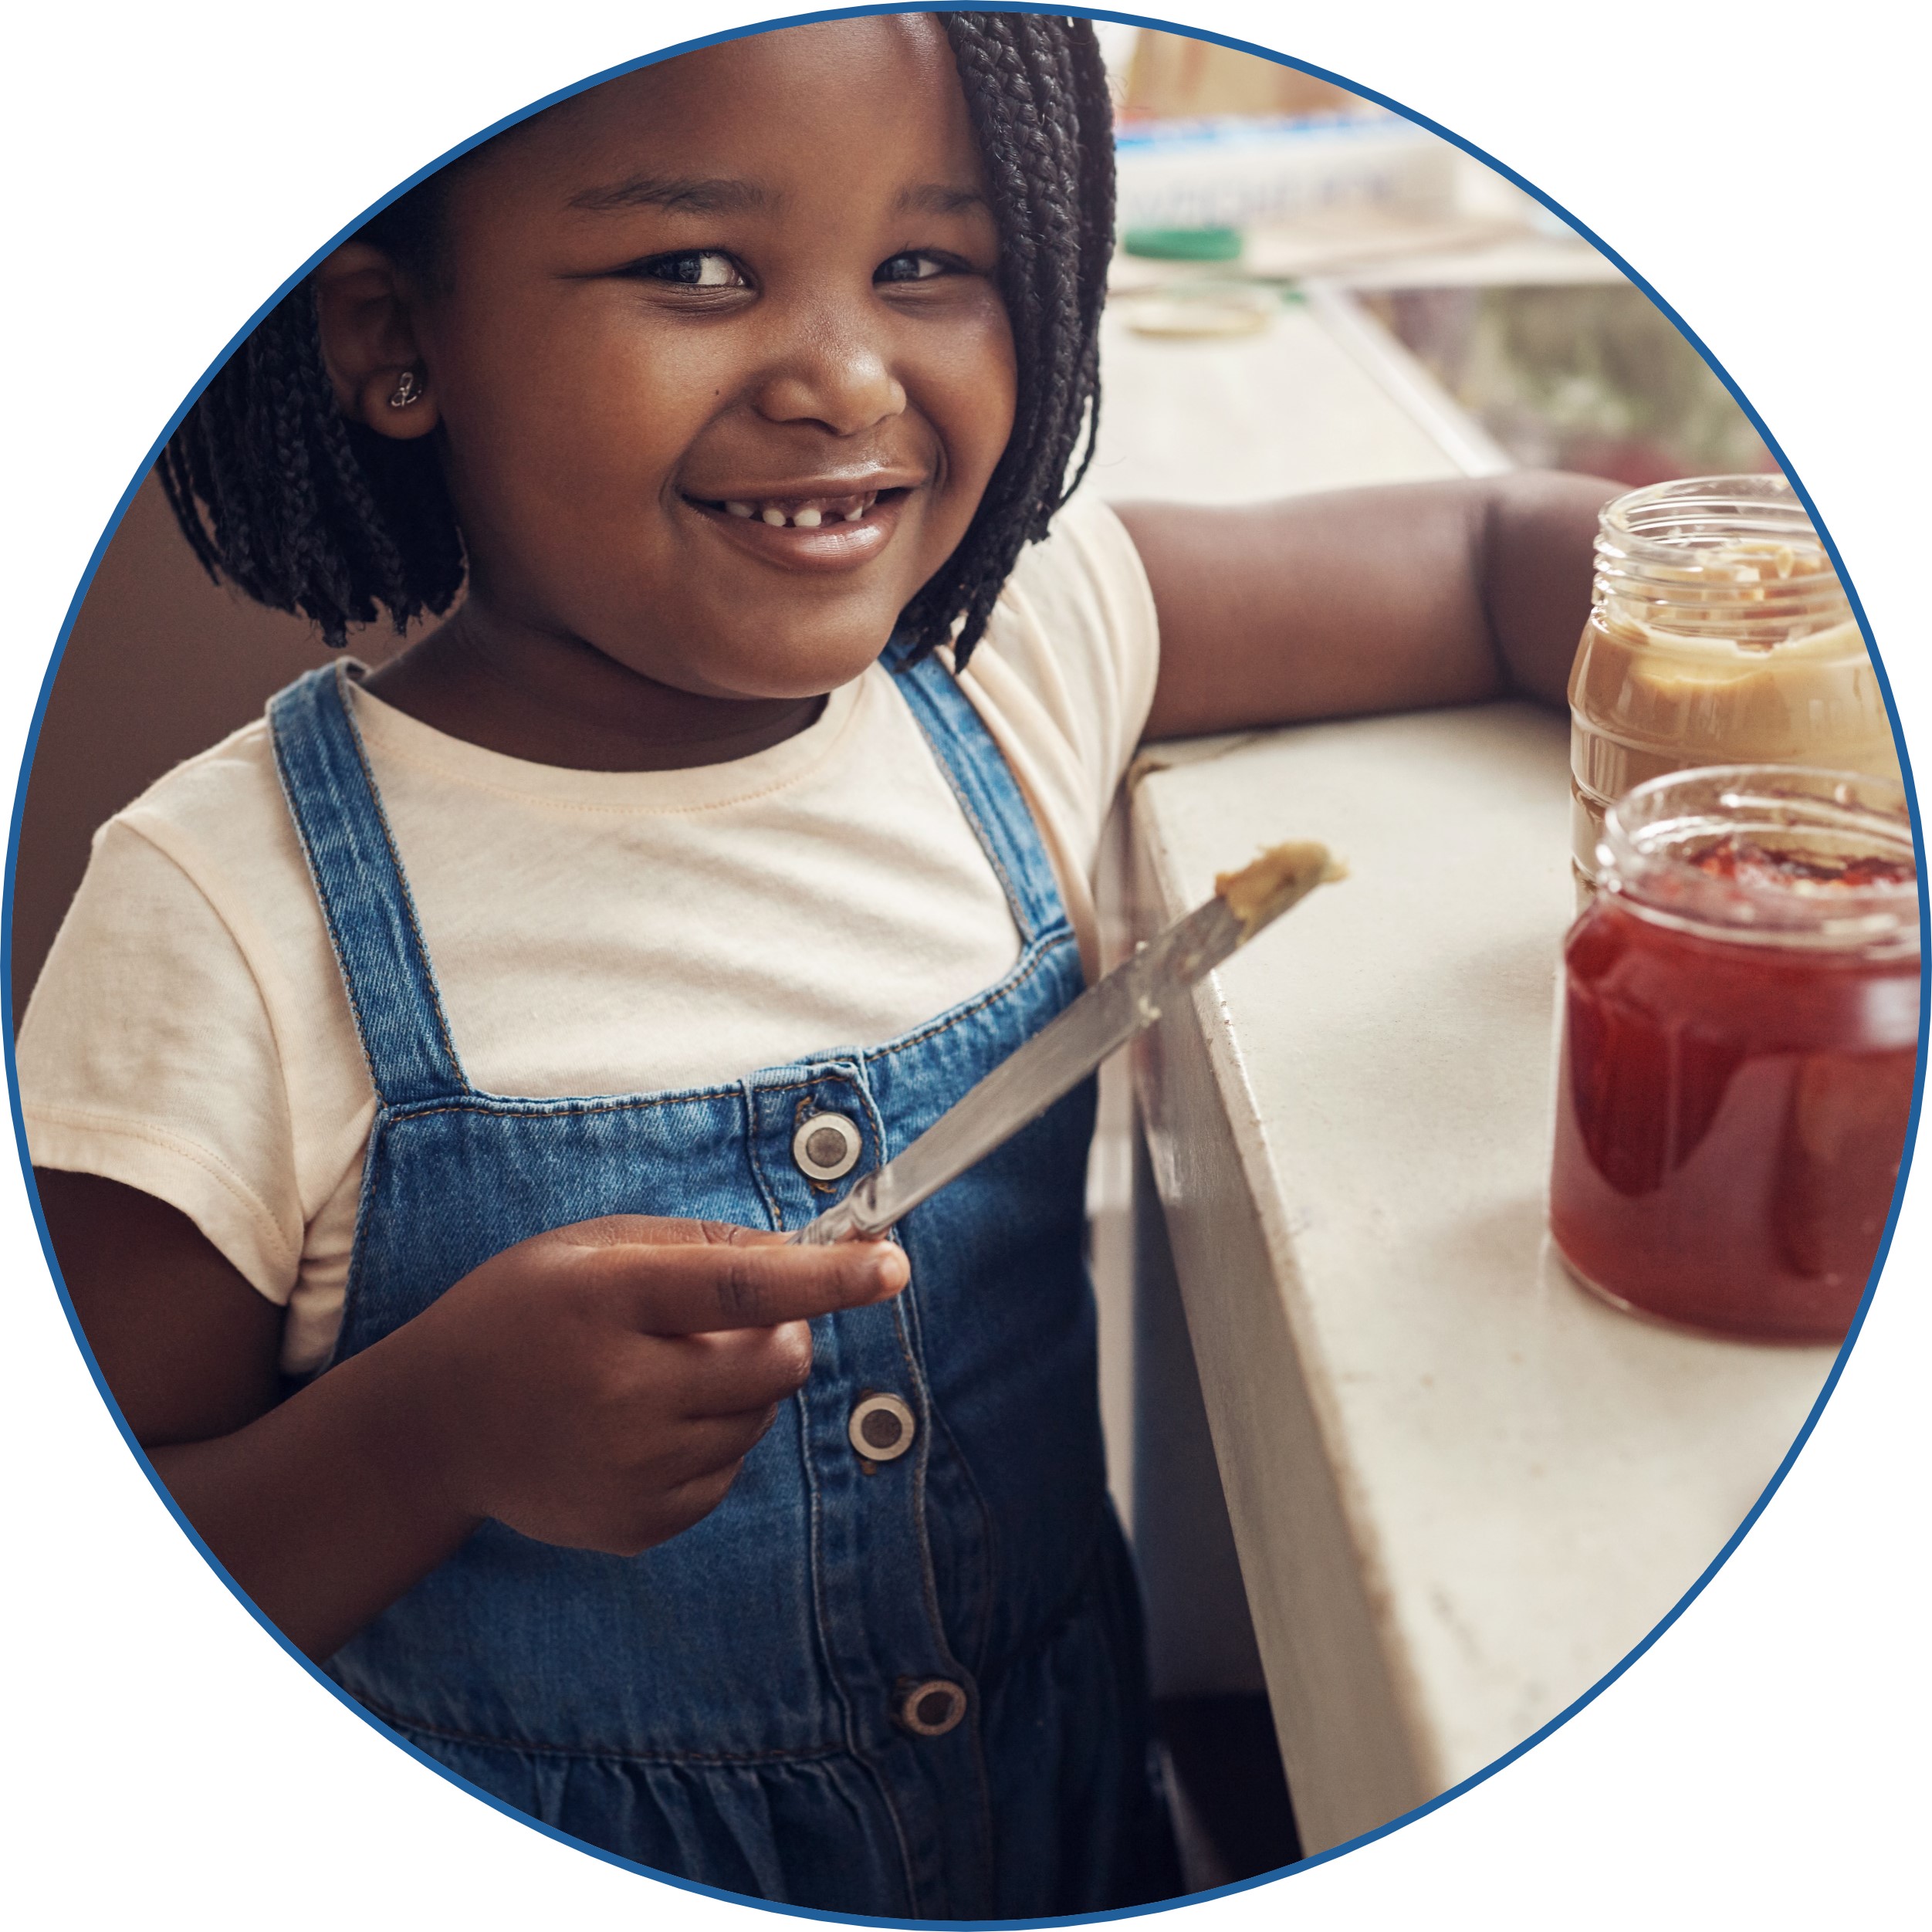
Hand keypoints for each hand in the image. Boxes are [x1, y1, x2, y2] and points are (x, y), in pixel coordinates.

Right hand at [401, 1216, 906, 1555]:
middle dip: (783, 1333)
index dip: (827, 1278)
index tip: (892, 1264)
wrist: (436, 1427)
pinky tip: (647, 1423)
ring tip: (665, 1372)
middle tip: (729, 1323)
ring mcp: (629, 1468)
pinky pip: (730, 1473)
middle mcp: (620, 1390)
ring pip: (760, 1419)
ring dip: (743, 1389)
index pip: (741, 1289)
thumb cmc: (524, 1312)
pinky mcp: (637, 1524)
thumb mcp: (591, 1247)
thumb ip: (702, 1245)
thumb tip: (805, 1251)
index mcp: (609, 1301)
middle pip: (773, 1362)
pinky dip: (714, 1441)